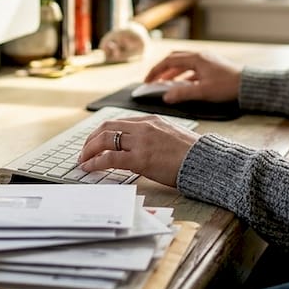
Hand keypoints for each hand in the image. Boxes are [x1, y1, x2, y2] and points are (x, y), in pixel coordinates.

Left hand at [77, 114, 200, 186]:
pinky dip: (95, 163)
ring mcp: (141, 142)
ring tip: (83, 160)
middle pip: (107, 127)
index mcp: (151, 120)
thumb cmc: (192, 153)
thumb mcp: (171, 135)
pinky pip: (110, 159)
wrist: (205, 161)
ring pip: (105, 140)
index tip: (96, 141)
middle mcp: (144, 127)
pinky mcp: (140, 159)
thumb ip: (154, 136)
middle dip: (91, 139)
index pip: (119, 122)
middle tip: (84, 151)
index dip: (103, 132)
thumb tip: (139, 147)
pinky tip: (89, 168)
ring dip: (89, 150)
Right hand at [143, 50, 241, 104]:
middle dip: (162, 69)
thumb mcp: (203, 92)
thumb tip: (166, 97)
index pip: (169, 61)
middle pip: (175, 59)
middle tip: (153, 80)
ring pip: (184, 63)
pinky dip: (183, 75)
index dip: (156, 71)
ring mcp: (207, 60)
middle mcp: (200, 56)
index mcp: (196, 58)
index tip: (147, 81)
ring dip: (172, 72)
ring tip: (164, 83)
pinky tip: (182, 85)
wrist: (249, 85)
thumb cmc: (228, 86)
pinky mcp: (212, 66)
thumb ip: (183, 93)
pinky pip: (192, 68)